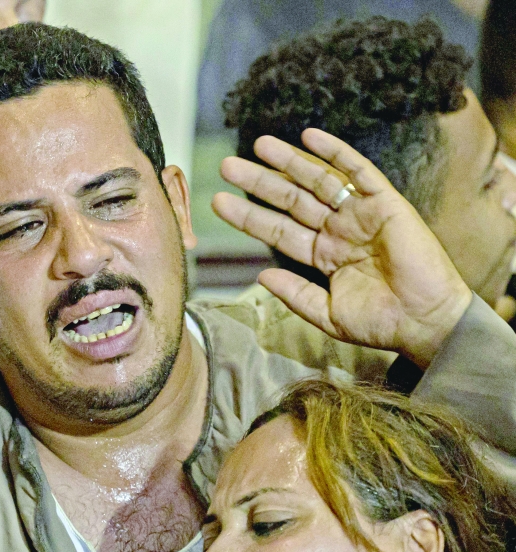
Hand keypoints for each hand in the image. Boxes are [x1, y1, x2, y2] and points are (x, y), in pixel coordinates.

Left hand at [212, 129, 471, 367]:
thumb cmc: (380, 323)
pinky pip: (358, 171)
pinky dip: (335, 152)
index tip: (218, 202)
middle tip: (226, 166)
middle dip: (259, 183)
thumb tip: (261, 276)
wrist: (424, 322)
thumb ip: (295, 295)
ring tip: (258, 145)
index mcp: (324, 255)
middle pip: (291, 200)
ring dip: (289, 161)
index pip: (277, 230)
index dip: (248, 216)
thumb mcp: (327, 314)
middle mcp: (339, 230)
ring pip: (318, 180)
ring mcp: (361, 215)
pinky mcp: (385, 204)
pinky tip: (309, 137)